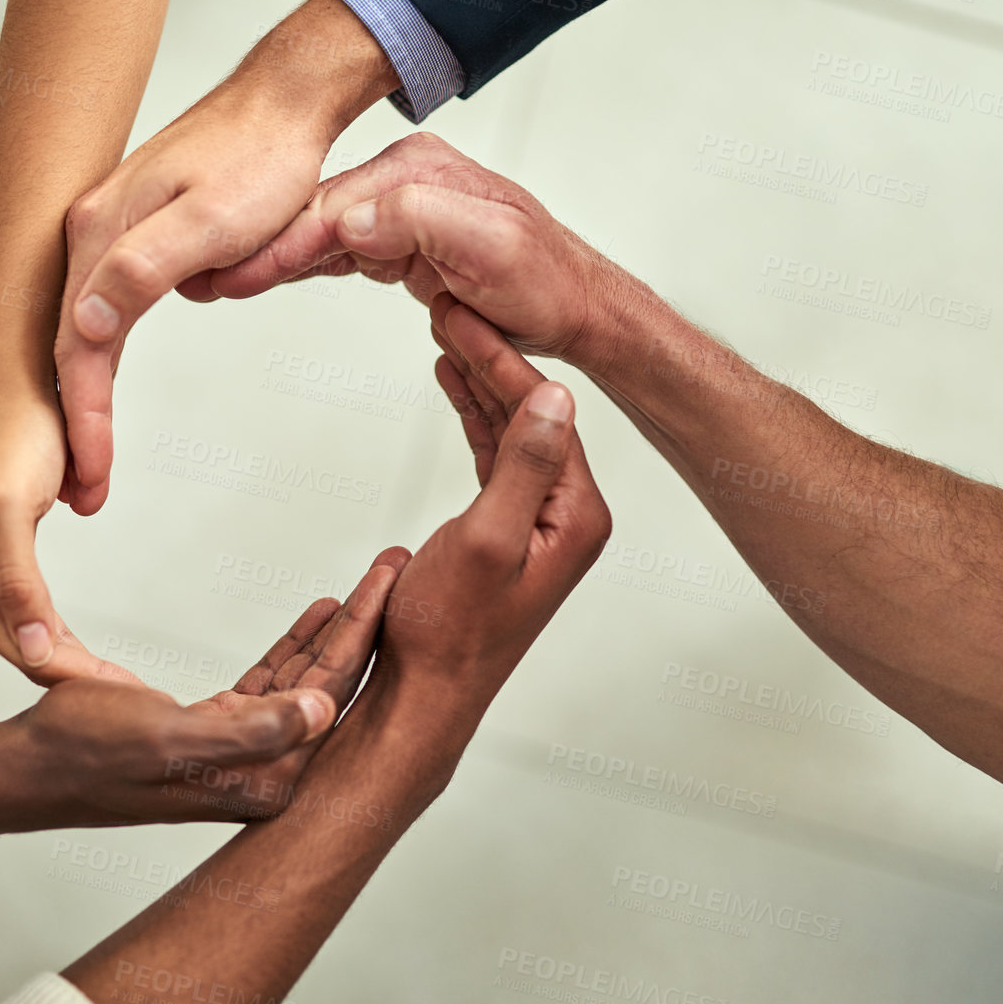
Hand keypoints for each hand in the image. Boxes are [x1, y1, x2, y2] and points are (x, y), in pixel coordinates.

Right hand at [0, 389, 108, 684]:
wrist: (20, 390)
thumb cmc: (15, 439)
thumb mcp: (12, 509)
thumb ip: (18, 583)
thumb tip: (34, 649)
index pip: (22, 650)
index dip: (74, 677)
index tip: (128, 700)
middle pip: (27, 653)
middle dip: (79, 680)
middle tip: (141, 707)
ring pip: (34, 641)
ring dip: (76, 667)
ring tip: (127, 694)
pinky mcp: (6, 566)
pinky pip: (39, 619)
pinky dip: (67, 641)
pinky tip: (97, 662)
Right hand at [12, 547, 407, 827]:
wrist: (28, 768)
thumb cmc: (86, 752)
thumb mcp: (169, 737)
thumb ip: (251, 731)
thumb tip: (323, 710)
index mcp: (261, 781)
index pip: (332, 695)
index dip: (363, 632)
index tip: (394, 582)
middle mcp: (262, 775)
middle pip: (328, 685)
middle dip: (362, 625)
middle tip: (395, 568)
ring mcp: (240, 756)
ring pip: (303, 681)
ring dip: (331, 632)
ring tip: (368, 583)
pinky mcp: (216, 735)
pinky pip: (270, 684)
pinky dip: (291, 648)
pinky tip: (314, 615)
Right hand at [53, 0, 400, 510]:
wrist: (286, 103)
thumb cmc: (260, 160)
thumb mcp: (211, 222)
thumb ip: (142, 272)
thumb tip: (80, 328)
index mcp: (101, 232)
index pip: (77, 344)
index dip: (82, 415)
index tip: (89, 474)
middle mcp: (93, 231)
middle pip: (71, 341)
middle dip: (76, 418)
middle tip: (85, 487)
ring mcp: (114, 232)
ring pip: (90, 327)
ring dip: (90, 392)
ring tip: (93, 455)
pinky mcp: (141, 235)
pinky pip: (116, 307)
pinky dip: (110, 352)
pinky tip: (106, 385)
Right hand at [212, 132, 639, 371]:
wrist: (577, 306)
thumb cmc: (545, 282)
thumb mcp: (491, 248)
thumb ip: (419, 222)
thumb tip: (347, 220)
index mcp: (420, 174)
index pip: (332, 208)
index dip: (279, 243)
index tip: (234, 271)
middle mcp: (406, 182)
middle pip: (315, 216)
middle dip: (260, 248)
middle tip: (206, 278)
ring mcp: (403, 211)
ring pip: (321, 234)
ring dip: (273, 258)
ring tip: (219, 280)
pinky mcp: (403, 243)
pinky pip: (340, 251)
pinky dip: (302, 264)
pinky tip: (267, 275)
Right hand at [374, 292, 611, 712]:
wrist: (424, 692)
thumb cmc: (449, 632)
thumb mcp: (488, 541)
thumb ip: (522, 466)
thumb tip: (557, 396)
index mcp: (578, 516)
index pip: (547, 417)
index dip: (504, 362)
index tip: (466, 319)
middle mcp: (569, 516)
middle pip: (533, 417)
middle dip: (492, 362)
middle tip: (452, 310)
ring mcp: (540, 524)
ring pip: (514, 432)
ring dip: (481, 384)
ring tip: (448, 333)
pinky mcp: (508, 531)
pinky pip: (496, 458)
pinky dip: (474, 418)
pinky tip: (453, 384)